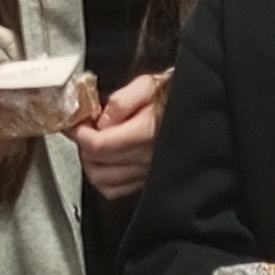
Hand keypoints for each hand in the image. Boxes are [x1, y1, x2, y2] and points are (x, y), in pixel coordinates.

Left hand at [74, 70, 169, 200]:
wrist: (198, 107)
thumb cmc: (174, 96)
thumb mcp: (150, 85)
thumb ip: (123, 99)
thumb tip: (102, 118)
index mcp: (146, 133)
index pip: (99, 144)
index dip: (80, 133)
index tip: (76, 123)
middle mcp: (148, 158)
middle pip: (97, 165)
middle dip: (83, 146)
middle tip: (83, 130)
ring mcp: (148, 173)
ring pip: (103, 181)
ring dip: (91, 163)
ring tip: (93, 145)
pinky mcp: (149, 180)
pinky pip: (116, 190)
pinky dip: (103, 178)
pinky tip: (105, 162)